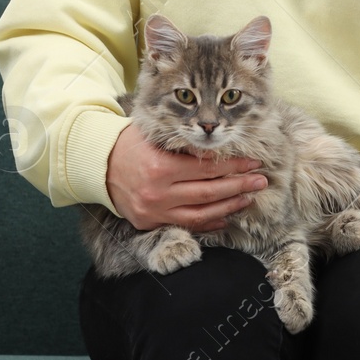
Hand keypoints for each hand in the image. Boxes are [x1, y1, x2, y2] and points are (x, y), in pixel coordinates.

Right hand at [104, 124, 267, 231]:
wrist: (98, 165)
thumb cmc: (133, 143)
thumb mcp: (157, 134)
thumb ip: (186, 142)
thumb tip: (222, 145)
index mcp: (160, 166)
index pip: (207, 168)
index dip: (234, 166)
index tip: (253, 162)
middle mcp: (157, 192)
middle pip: (209, 192)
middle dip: (239, 186)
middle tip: (261, 180)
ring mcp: (153, 211)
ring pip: (201, 213)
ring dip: (229, 206)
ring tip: (249, 197)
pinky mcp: (149, 222)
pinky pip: (185, 225)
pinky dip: (209, 223)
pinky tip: (226, 217)